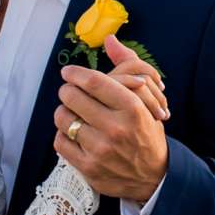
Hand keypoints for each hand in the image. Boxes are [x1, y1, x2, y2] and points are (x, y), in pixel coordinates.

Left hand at [54, 35, 168, 202]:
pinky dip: (64, 134)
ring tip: (73, 113)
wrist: (153, 176)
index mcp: (133, 108)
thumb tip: (109, 39)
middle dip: (68, 90)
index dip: (75, 73)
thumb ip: (129, 66)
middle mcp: (116, 128)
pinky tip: (74, 133)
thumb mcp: (147, 99)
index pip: (94, 82)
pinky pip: (60, 142)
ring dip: (64, 112)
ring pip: (63, 118)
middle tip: (71, 92)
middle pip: (72, 97)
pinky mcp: (88, 167)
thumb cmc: (146, 131)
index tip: (69, 72)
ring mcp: (101, 150)